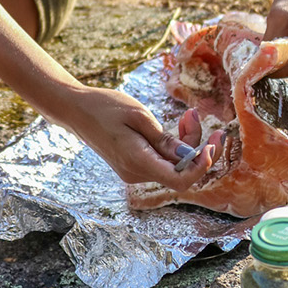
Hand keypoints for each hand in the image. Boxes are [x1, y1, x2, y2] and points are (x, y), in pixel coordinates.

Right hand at [63, 86, 221, 189]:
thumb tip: (190, 157)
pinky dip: (174, 145)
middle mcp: (138, 173)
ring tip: (189, 115)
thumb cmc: (104, 107)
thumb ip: (165, 139)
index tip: (212, 143)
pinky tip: (178, 124)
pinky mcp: (135, 164)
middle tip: (200, 118)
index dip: (201, 166)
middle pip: (181, 172)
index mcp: (138, 162)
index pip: (180, 180)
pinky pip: (163, 160)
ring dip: (187, 142)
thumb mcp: (138, 115)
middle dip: (198, 146)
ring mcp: (136, 171)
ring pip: (174, 165)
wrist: (75, 110)